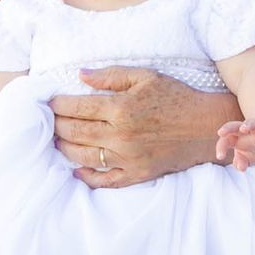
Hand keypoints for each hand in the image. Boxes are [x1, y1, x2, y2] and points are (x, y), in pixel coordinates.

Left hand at [51, 68, 237, 186]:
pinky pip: (105, 180)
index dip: (58, 104)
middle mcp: (121, 135)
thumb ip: (111, 76)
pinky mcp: (136, 174)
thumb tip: (80, 75)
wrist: (206, 127)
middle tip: (48, 120)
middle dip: (56, 125)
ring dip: (64, 148)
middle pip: (74, 132)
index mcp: (121, 108)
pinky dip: (87, 176)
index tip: (49, 102)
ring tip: (57, 141)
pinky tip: (77, 169)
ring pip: (83, 156)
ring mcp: (128, 158)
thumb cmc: (177, 97)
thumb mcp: (146, 77)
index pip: (77, 107)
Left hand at [214, 120, 254, 171]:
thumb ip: (241, 162)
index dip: (221, 147)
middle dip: (227, 128)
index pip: (225, 140)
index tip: (220, 157)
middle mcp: (246, 132)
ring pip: (253, 124)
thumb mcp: (246, 159)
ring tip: (243, 128)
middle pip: (234, 126)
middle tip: (220, 132)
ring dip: (248, 125)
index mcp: (236, 138)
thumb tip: (241, 167)